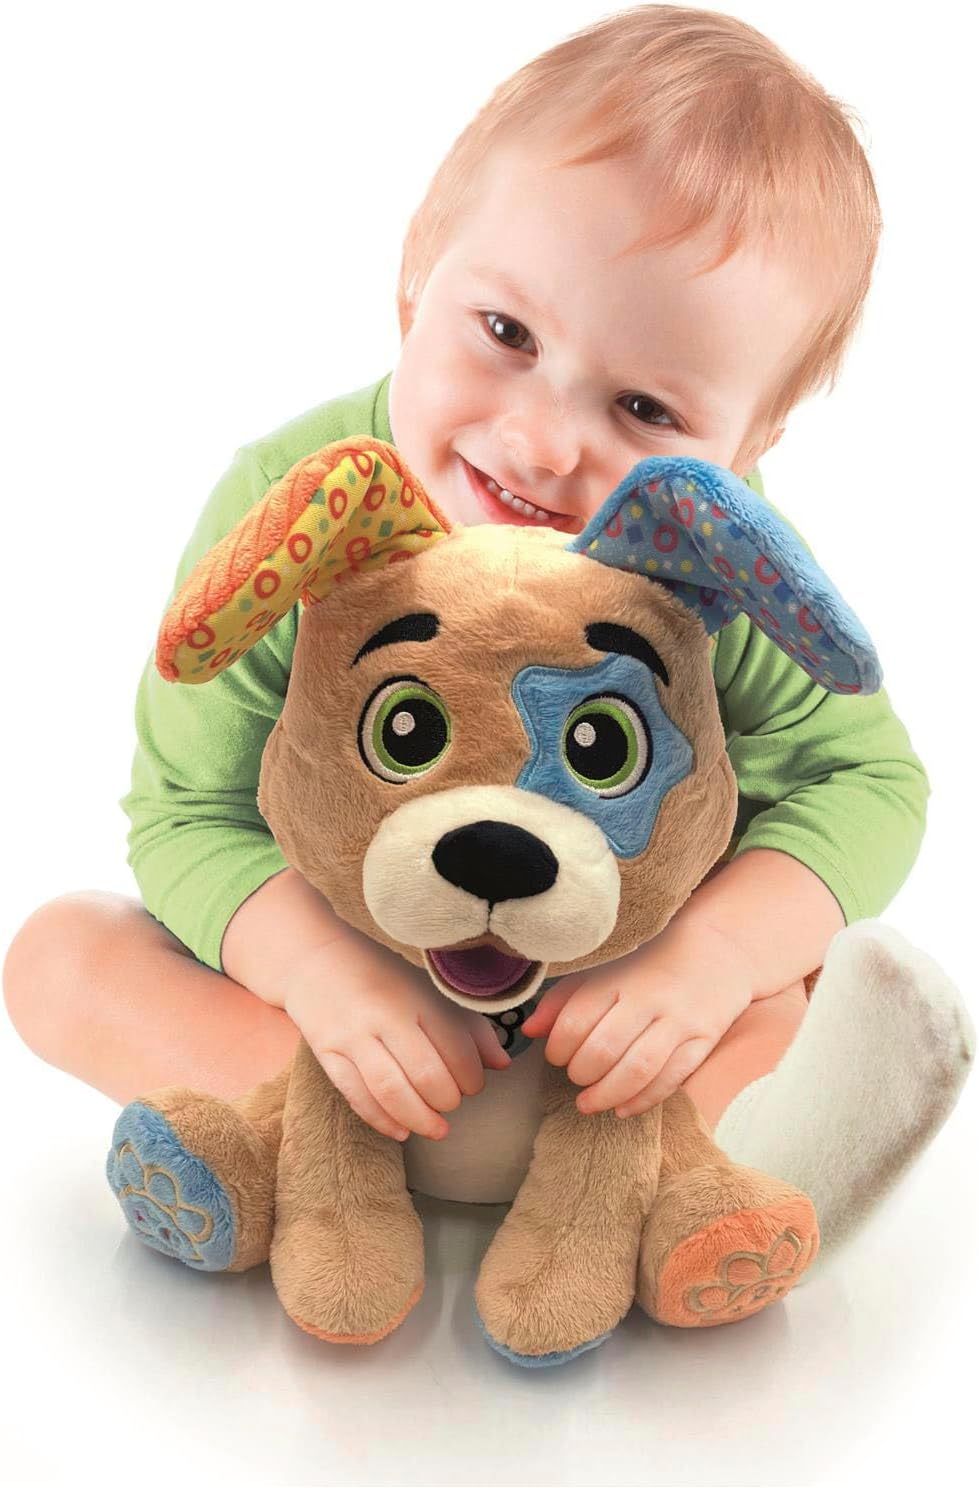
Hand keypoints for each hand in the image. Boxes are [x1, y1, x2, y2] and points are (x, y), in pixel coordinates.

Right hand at [283, 932, 509, 1141]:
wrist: (315, 960)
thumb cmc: (382, 977)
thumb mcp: (427, 990)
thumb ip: (467, 1025)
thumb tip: (502, 1064)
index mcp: (416, 997)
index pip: (456, 1046)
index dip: (472, 1076)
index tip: (474, 1084)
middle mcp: (384, 1016)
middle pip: (426, 1074)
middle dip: (448, 1100)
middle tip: (453, 1102)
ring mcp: (352, 1037)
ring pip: (391, 1091)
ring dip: (420, 1119)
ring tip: (437, 1129)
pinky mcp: (327, 1054)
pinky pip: (356, 1096)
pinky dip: (382, 1120)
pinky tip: (401, 1131)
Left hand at [521, 920, 754, 1116]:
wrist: (718, 949)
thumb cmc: (648, 963)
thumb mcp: (604, 969)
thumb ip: (564, 998)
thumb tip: (529, 1032)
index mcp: (617, 976)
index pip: (576, 1020)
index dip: (558, 1047)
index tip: (555, 1055)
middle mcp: (648, 998)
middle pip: (604, 1048)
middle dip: (580, 1073)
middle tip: (574, 1077)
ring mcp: (679, 1020)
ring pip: (638, 1069)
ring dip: (606, 1095)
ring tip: (588, 1104)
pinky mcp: (704, 1040)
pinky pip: (672, 1079)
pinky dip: (643, 1101)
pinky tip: (622, 1109)